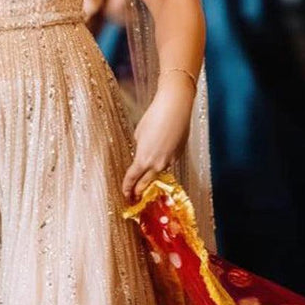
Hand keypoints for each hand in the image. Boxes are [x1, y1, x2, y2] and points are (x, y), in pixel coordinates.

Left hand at [121, 77, 193, 201]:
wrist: (175, 107)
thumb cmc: (154, 117)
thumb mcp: (139, 133)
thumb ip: (140, 147)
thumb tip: (143, 152)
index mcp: (143, 159)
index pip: (132, 178)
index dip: (127, 187)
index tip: (125, 193)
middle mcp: (158, 163)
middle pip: (147, 182)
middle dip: (139, 190)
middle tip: (134, 197)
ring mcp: (171, 160)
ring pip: (159, 171)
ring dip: (152, 174)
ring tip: (146, 177)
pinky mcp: (179, 153)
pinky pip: (168, 161)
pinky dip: (163, 160)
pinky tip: (161, 152)